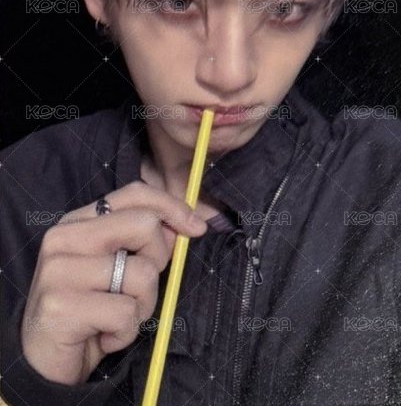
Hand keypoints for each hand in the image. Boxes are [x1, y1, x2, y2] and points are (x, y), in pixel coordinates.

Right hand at [20, 181, 206, 384]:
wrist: (45, 364)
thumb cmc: (90, 311)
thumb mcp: (118, 268)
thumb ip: (144, 241)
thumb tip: (186, 224)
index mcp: (78, 221)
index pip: (134, 194)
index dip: (172, 207)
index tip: (196, 228)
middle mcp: (63, 238)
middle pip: (144, 225)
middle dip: (158, 260)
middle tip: (137, 289)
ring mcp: (59, 270)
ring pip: (141, 273)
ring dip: (143, 305)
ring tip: (118, 318)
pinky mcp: (60, 306)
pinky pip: (126, 313)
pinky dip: (126, 332)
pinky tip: (104, 337)